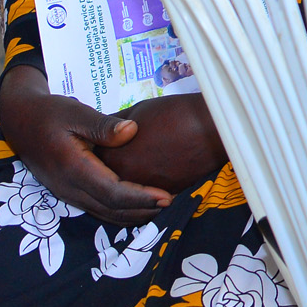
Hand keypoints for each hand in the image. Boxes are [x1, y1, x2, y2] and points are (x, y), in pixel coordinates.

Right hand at [0, 65, 172, 224]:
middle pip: (111, 209)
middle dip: (143, 210)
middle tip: (175, 203)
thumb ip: (103, 125)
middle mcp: (69, 187)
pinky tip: (140, 204)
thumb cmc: (50, 113)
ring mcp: (68, 193)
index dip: (140, 198)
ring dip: (134, 214)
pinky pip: (98, 208)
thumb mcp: (75, 112)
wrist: (20, 121)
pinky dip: (122, 210)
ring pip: (105, 213)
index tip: (166, 196)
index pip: (112, 192)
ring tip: (163, 207)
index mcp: (73, 168)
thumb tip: (132, 131)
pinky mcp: (70, 192)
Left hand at [97, 94, 227, 193]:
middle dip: (112, 167)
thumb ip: (111, 125)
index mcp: (114, 157)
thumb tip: (99, 131)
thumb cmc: (174, 114)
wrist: (211, 128)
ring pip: (130, 189)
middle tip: (122, 153)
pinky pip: (149, 194)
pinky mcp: (166, 195)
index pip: (94, 160)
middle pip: (110, 178)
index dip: (98, 151)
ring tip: (139, 163)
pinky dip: (148, 187)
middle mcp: (126, 180)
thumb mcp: (136, 111)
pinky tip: (154, 172)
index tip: (102, 143)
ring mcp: (146, 191)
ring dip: (130, 179)